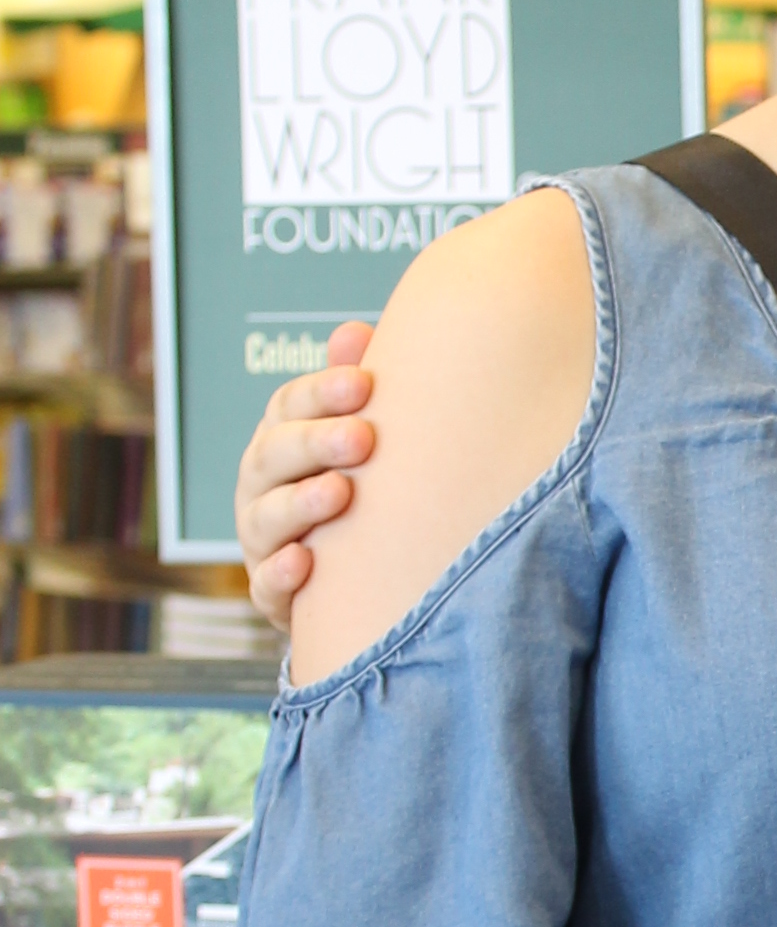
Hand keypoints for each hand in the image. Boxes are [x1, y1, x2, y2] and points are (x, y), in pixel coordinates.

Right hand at [236, 323, 376, 627]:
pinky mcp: (271, 594)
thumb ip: (353, 386)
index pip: (289, 407)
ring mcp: (261, 540)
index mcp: (282, 439)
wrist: (359, 576)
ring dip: (299, 504)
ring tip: (339, 493)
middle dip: (315, 443)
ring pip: (265, 518)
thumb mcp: (361, 434)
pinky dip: (281, 575)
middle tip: (363, 437)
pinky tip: (304, 562)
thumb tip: (354, 332)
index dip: (322, 392)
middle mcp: (261, 486)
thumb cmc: (362, 485)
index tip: (365, 382)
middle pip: (273, 455)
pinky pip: (266, 586)